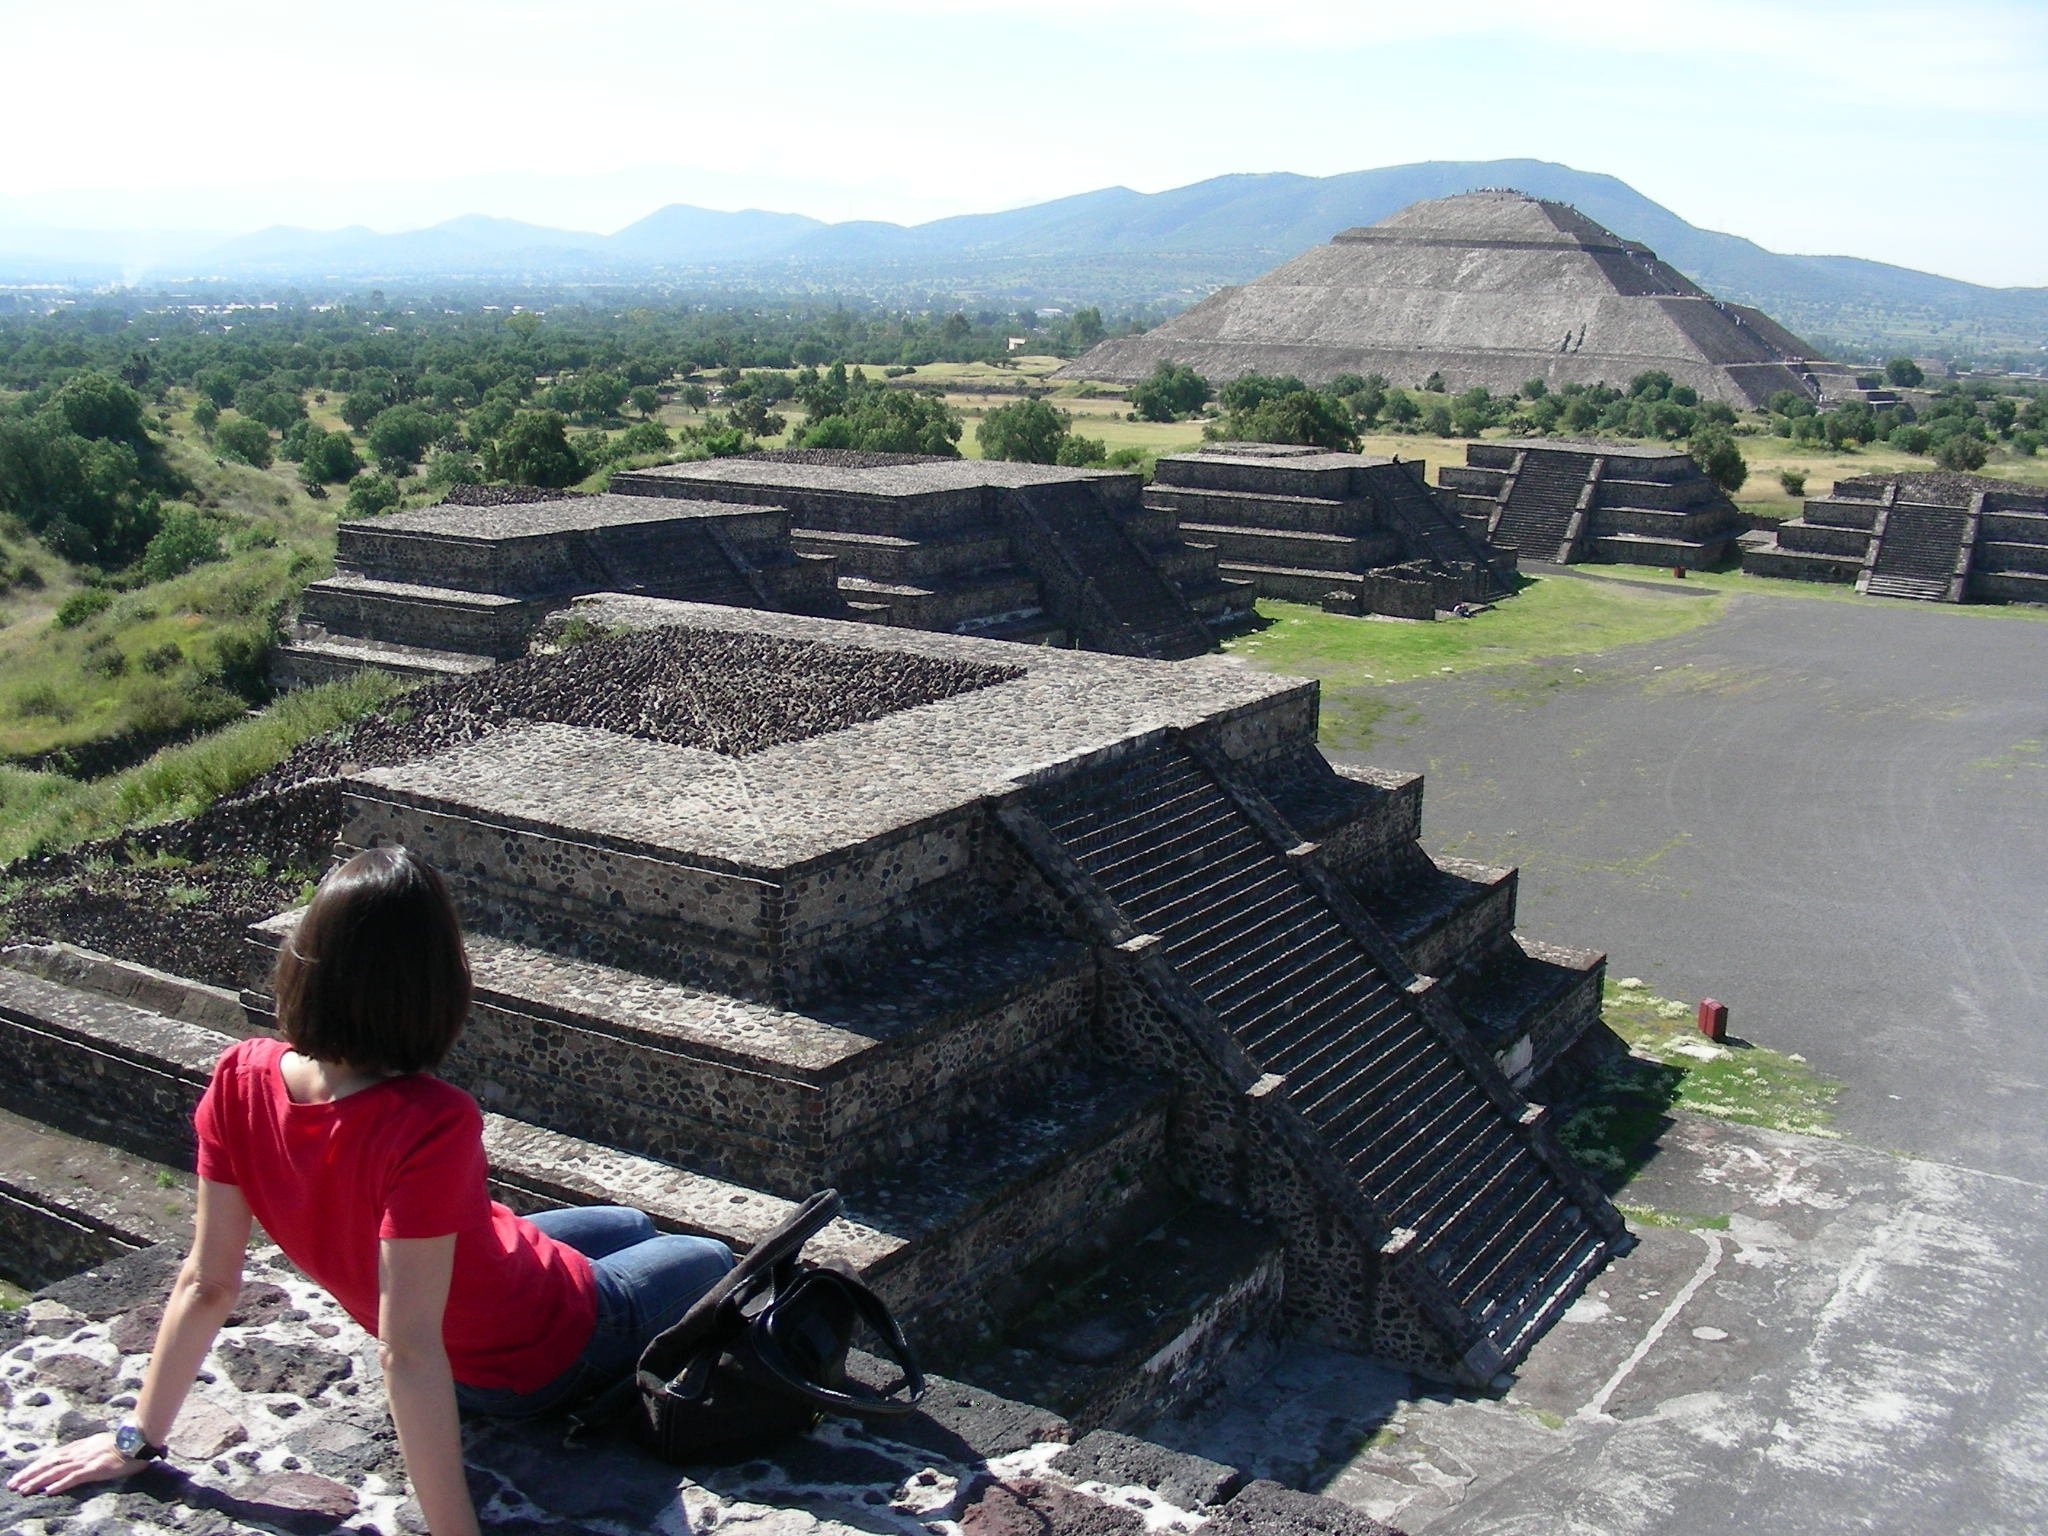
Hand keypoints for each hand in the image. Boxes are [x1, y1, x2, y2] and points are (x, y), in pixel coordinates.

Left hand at [5, 1431, 148, 1494]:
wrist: (140, 1439)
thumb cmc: (126, 1441)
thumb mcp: (103, 1442)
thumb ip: (91, 1448)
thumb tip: (83, 1454)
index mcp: (81, 1446)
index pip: (53, 1456)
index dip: (36, 1465)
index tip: (23, 1473)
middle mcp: (80, 1452)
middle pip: (49, 1463)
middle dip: (29, 1474)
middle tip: (13, 1484)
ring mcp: (86, 1460)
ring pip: (56, 1472)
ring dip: (37, 1481)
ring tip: (22, 1490)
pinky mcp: (94, 1470)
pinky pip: (73, 1478)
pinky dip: (59, 1485)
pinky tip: (48, 1492)